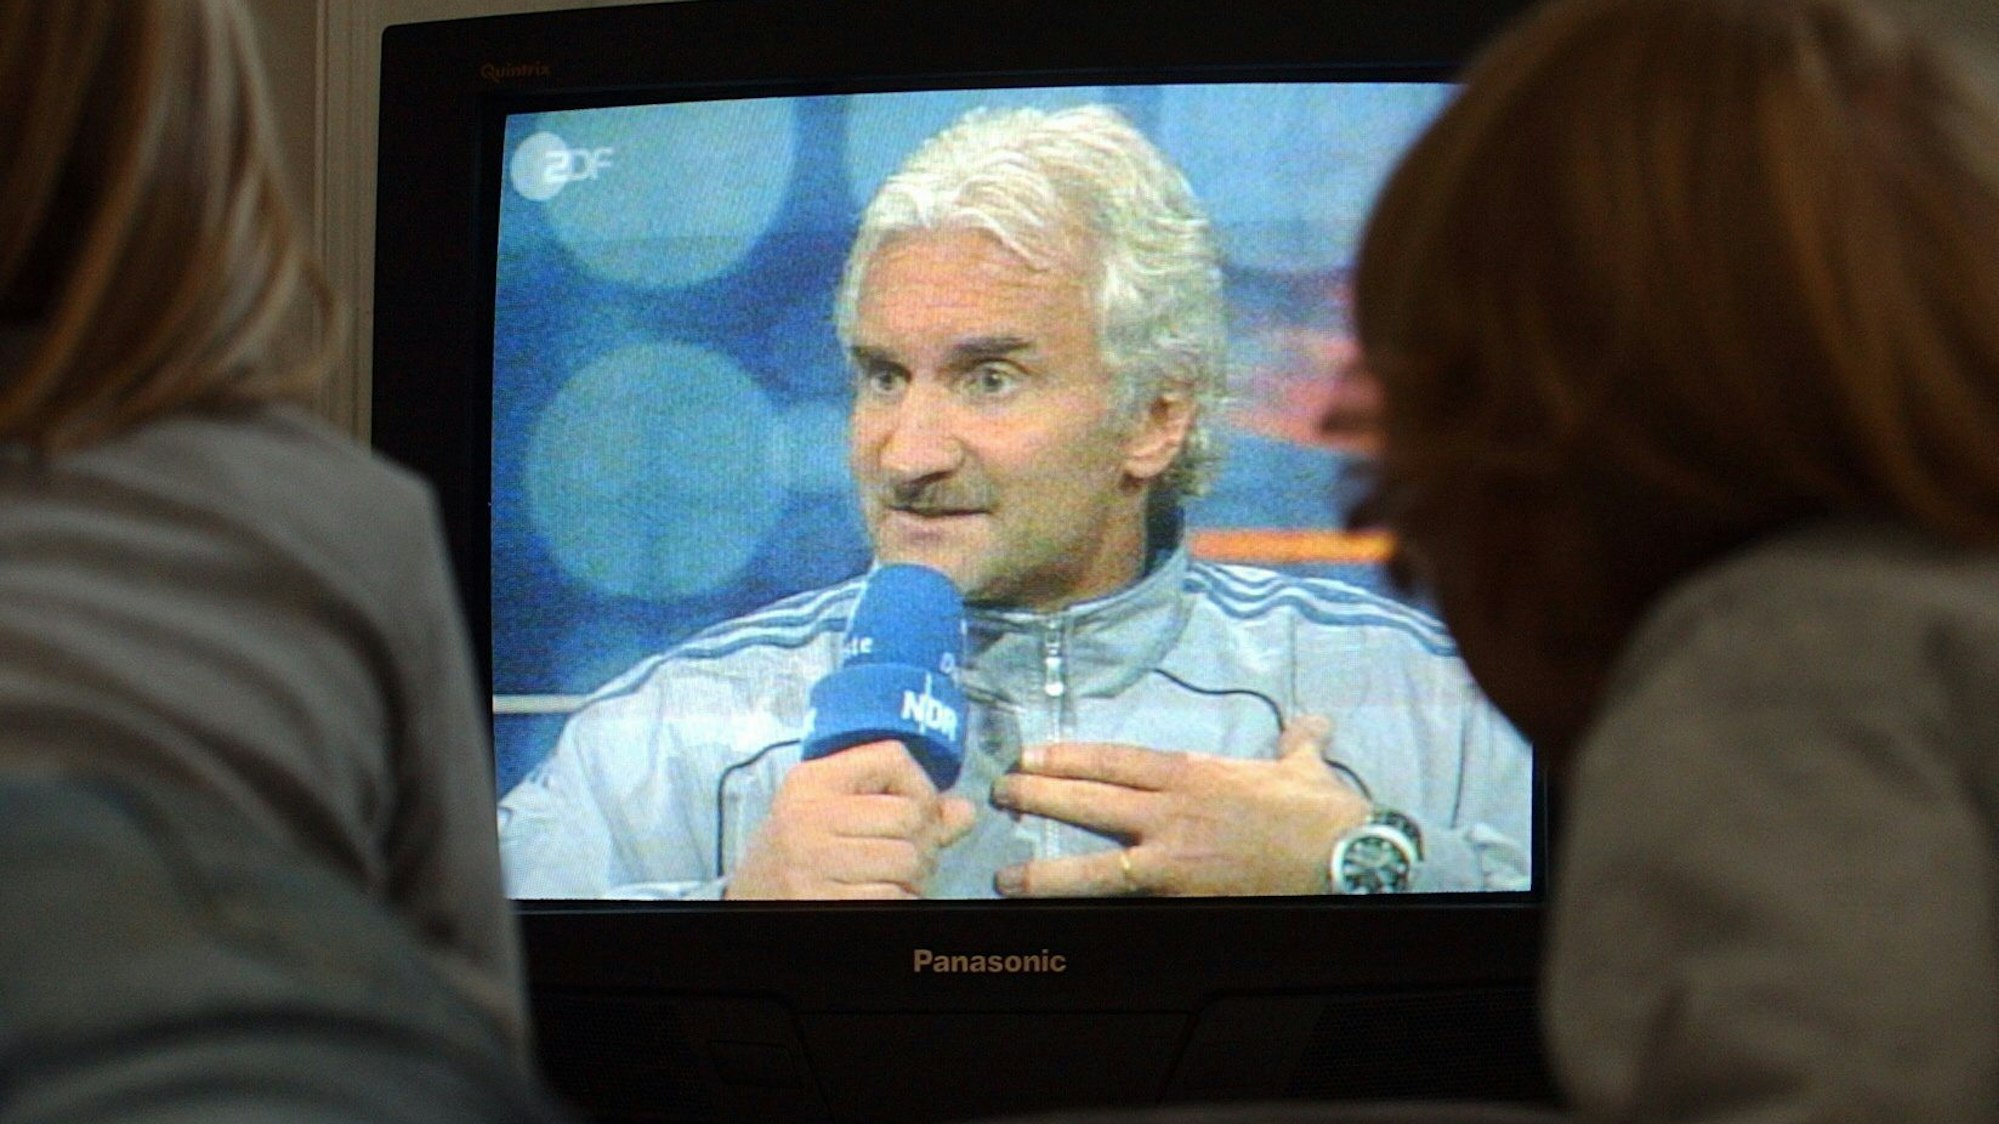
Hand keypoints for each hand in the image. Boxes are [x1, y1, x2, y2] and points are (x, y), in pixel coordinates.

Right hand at [725, 741, 975, 899]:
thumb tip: (965, 810)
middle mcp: (807, 817)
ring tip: (893, 879)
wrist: (749, 900)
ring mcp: (811, 862)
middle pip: (910, 815)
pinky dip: (900, 900)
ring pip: (908, 860)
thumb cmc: (803, 852)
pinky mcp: (820, 902)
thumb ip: (902, 807)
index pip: (893, 758)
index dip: (922, 787)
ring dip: (915, 877)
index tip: (917, 812)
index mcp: (811, 781)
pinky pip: (894, 897)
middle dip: (925, 842)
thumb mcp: (837, 814)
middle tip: (910, 857)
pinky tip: (881, 897)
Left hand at [990, 715, 1368, 896]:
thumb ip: (1296, 742)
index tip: (1031, 754)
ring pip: (1095, 863)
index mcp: (1192, 774)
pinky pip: (1123, 901)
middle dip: (1040, 795)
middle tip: (1000, 792)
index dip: (1069, 757)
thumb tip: (1311, 722)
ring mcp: (1172, 857)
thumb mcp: (1304, 766)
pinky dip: (1088, 907)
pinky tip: (1057, 915)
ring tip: (1006, 875)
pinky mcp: (1182, 896)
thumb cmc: (1321, 810)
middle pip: (1091, 801)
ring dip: (1047, 869)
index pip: (1115, 761)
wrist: (1341, 854)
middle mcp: (1171, 812)